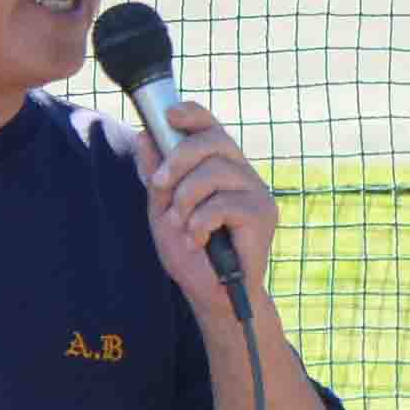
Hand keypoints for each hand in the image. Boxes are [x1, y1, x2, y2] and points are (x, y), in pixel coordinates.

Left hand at [134, 101, 278, 320]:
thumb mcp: (162, 211)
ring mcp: (256, 192)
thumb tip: (145, 137)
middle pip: (213, 140)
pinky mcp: (263, 214)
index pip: (211, 127)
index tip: (169, 116)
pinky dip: (200, 223)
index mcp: (220, 166)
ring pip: (215, 172)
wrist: (212, 295)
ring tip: (182, 225)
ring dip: (186, 199)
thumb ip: (156, 176)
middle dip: (178, 159)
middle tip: (160, 186)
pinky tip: (198, 240)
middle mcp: (242, 173)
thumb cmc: (190, 252)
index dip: (192, 114)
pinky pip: (223, 203)